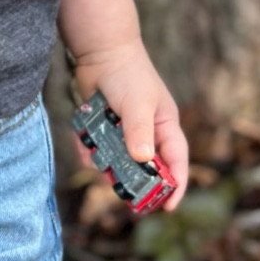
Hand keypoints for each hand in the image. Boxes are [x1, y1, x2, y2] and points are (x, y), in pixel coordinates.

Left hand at [71, 38, 188, 210]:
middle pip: (145, 169)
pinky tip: (83, 142)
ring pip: (117, 162)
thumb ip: (139, 132)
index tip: (167, 208)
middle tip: (120, 195)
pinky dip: (90, 150)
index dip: (175, 186)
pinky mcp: (105, 128)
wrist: (100, 52)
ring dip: (105, 164)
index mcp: (165, 127)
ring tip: (95, 156)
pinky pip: (98, 150)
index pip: (177, 162)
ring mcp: (125, 132)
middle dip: (132, 181)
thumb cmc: (128, 74)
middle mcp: (147, 133)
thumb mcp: (137, 104)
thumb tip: (143, 160)